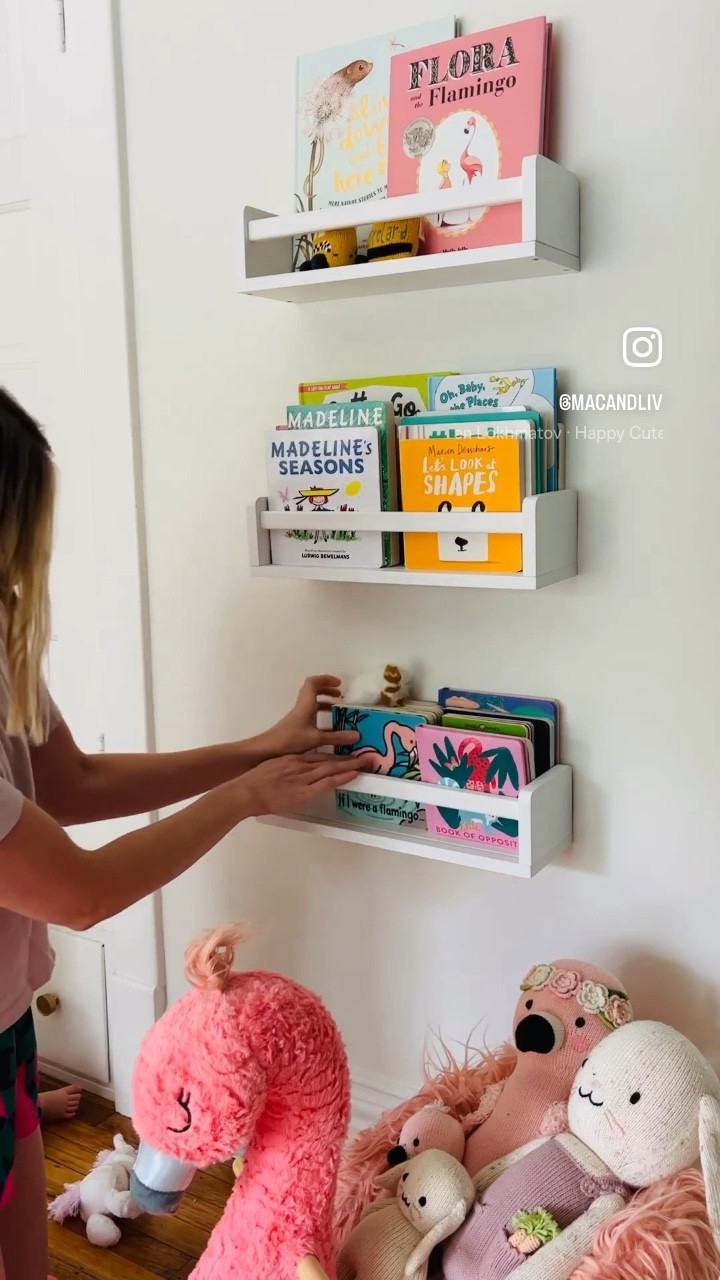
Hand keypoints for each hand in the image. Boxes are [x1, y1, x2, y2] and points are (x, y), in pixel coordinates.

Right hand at [238, 751, 360, 817]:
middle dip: (349, 758)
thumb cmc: (254, 782)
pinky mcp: (304, 791)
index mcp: (292, 758)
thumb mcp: (271, 768)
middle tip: (366, 756)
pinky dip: (342, 778)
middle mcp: (301, 764)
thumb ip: (284, 769)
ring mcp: (303, 777)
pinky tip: (353, 775)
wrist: (246, 791)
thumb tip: (290, 775)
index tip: (348, 755)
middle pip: (330, 760)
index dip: (336, 756)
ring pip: (332, 769)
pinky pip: (327, 783)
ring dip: (350, 765)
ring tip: (366, 762)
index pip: (319, 756)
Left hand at [259, 675, 357, 757]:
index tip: (339, 684)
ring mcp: (298, 716)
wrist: (268, 750)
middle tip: (340, 696)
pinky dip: (320, 716)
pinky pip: (310, 714)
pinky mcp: (296, 726)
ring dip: (324, 703)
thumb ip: (337, 737)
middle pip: (313, 691)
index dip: (326, 679)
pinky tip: (329, 728)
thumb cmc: (291, 740)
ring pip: (311, 703)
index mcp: (306, 704)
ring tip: (337, 710)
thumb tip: (357, 735)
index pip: (313, 683)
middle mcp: (301, 707)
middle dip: (327, 690)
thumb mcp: (317, 738)